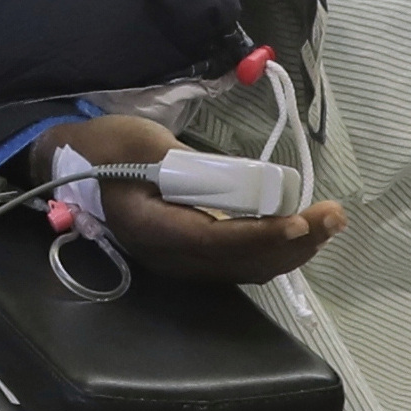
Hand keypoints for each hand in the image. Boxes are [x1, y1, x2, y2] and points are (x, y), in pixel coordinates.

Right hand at [59, 111, 342, 284]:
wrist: (77, 166)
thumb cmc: (107, 147)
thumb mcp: (144, 142)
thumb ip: (191, 164)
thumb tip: (246, 182)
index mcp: (150, 228)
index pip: (212, 241)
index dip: (259, 235)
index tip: (300, 221)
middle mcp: (168, 257)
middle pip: (239, 263)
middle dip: (292, 243)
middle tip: (333, 216)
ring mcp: (181, 262)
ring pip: (245, 268)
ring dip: (291, 248)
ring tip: (329, 222)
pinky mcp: (192, 256)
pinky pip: (240, 261)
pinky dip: (275, 249)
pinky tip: (302, 230)